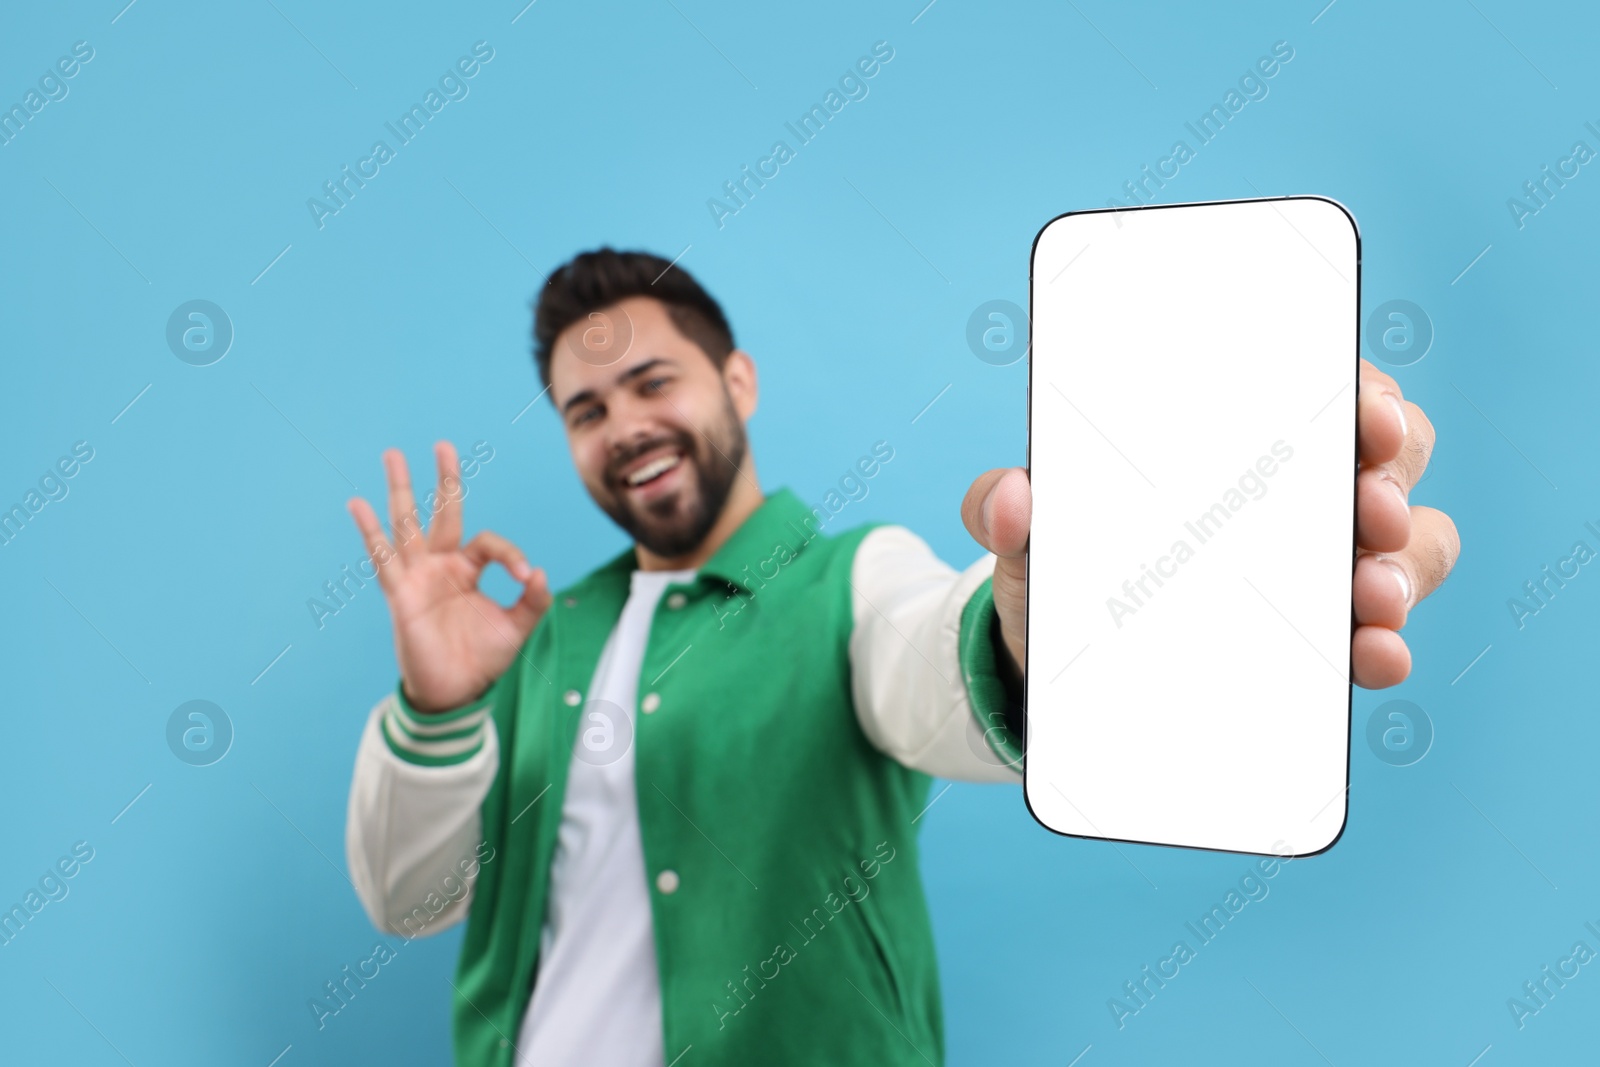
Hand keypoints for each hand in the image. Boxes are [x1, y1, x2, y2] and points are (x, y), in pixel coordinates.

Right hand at [346, 441, 551, 712]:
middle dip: (444, 480)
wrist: (455, 693)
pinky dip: (370, 532)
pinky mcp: (401, 594)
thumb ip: (533, 600)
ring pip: (407, 525)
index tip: (525, 576)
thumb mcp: (518, 627)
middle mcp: (441, 566)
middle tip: (442, 444)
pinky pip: (383, 559)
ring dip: (401, 489)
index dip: (510, 554)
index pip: (487, 542)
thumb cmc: (483, 659)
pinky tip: (357, 504)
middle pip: (442, 513)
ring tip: (393, 454)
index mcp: (468, 570)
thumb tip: (539, 571)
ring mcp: (418, 577)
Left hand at [962, 357, 1461, 689]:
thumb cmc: (1060, 564)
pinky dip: (1383, 645)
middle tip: (1367, 508)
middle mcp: (1299, 488)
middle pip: (1390, 458)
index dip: (1367, 393)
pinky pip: (1380, 632)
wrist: (1058, 666)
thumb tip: (1007, 499)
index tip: (1371, 414)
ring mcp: (1319, 563)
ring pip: (1406, 545)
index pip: (1328, 386)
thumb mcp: (1029, 533)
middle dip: (1392, 478)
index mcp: (1238, 434)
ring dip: (1402, 567)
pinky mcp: (1320, 639)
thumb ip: (1001, 506)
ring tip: (1369, 598)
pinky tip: (1373, 656)